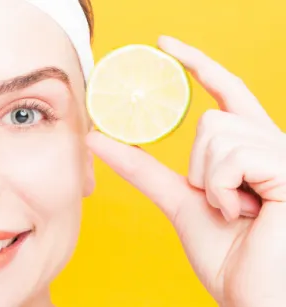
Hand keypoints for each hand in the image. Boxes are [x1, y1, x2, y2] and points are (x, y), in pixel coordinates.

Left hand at [87, 35, 285, 306]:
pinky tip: (248, 213)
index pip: (227, 91)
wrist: (256, 297)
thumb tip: (98, 137)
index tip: (165, 45)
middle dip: (199, 167)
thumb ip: (144, 169)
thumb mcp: (182, 203)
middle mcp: (276, 144)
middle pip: (210, 117)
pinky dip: (224, 189)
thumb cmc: (232, 258)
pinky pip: (232, 154)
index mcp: (255, 149)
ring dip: (210, 182)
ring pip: (216, 132)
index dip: (198, 64)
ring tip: (239, 213)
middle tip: (223, 206)